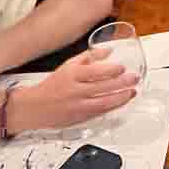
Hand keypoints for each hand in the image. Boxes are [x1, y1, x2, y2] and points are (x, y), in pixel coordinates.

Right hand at [10, 49, 137, 131]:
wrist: (34, 108)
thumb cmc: (52, 86)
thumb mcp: (68, 65)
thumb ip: (89, 57)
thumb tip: (108, 50)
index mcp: (71, 75)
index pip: (94, 72)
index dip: (111, 70)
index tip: (122, 67)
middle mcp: (75, 91)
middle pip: (102, 87)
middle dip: (122, 83)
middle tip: (134, 79)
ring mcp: (78, 106)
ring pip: (103, 102)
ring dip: (121, 97)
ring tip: (132, 92)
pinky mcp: (80, 118)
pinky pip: (99, 112)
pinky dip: (112, 107)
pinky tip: (121, 101)